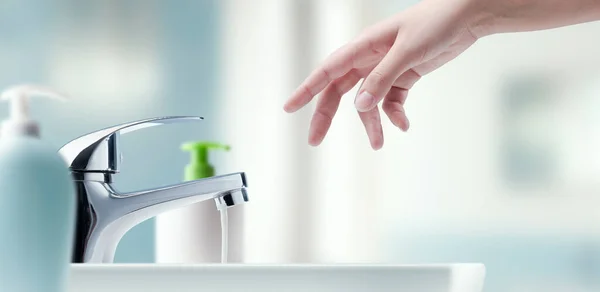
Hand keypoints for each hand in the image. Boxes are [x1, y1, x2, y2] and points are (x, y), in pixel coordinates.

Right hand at [283, 0, 488, 149]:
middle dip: (327, 115)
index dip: (306, 90)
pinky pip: (391, 101)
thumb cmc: (436, 23)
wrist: (467, 16)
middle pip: (339, 90)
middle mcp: (370, 58)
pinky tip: (403, 125)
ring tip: (378, 144)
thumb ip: (382, 79)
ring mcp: (386, 68)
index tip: (289, 107)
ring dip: (370, 123)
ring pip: (366, 101)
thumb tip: (358, 106)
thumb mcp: (407, 52)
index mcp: (364, 47)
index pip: (327, 71)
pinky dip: (395, 114)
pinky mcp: (404, 76)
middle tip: (315, 140)